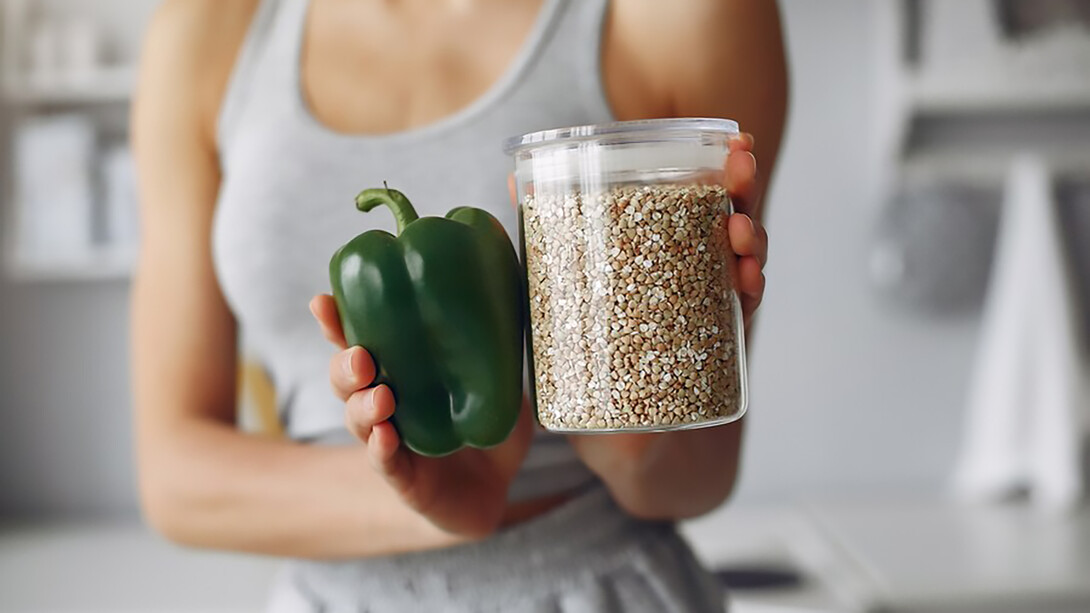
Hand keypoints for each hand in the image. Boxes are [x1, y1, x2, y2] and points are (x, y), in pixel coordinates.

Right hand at [309, 295, 533, 538]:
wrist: (496, 490)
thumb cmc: (489, 429)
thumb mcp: (501, 386)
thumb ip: (500, 357)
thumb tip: (510, 310)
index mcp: (401, 374)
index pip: (360, 343)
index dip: (337, 324)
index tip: (322, 303)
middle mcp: (386, 404)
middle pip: (346, 380)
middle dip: (345, 365)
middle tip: (361, 357)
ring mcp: (390, 441)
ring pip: (358, 420)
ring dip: (363, 406)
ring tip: (381, 396)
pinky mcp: (402, 478)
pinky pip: (383, 462)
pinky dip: (380, 448)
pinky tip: (384, 437)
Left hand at [566, 133, 762, 510]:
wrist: (627, 442)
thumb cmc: (597, 360)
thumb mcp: (563, 300)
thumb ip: (546, 245)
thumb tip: (510, 180)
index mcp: (668, 252)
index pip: (699, 200)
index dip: (719, 166)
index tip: (727, 138)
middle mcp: (697, 275)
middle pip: (728, 220)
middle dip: (741, 188)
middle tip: (741, 165)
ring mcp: (710, 314)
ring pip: (741, 265)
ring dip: (750, 239)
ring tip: (741, 230)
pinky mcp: (714, 357)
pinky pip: (738, 321)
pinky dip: (748, 297)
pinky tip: (749, 283)